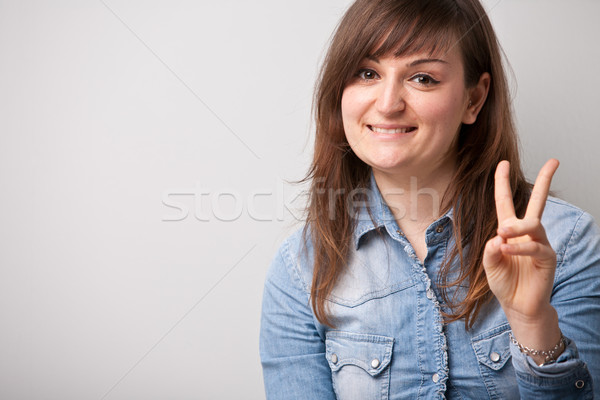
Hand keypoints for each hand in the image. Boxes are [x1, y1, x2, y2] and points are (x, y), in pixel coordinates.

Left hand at [482, 159, 559, 319]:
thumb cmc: (504, 282)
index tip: (503, 163)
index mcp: (510, 231)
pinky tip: (506, 248)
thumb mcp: (490, 264)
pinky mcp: (547, 257)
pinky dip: (518, 246)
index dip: (502, 183)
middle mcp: (527, 233)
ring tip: (503, 232)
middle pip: (537, 202)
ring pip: (533, 224)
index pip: (505, 202)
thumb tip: (498, 236)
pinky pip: (534, 246)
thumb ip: (490, 250)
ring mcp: (539, 243)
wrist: (518, 305)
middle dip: (545, 181)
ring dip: (516, 226)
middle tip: (553, 162)